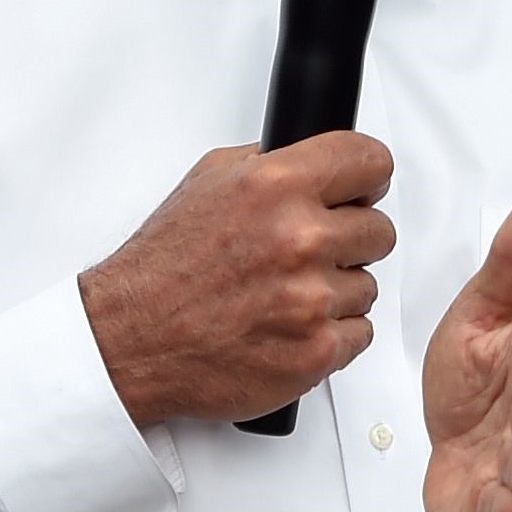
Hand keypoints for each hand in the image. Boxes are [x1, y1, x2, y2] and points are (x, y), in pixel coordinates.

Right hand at [79, 134, 396, 427]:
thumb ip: (270, 163)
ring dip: (336, 291)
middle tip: (310, 253)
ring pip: (368, 285)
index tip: (361, 190)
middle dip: (349, 240)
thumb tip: (317, 160)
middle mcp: (298, 238)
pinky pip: (360, 332)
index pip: (371, 161)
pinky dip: (331, 333)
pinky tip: (291, 326)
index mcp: (275, 186)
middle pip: (380, 229)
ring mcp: (311, 298)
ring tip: (286, 294)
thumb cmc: (164, 267)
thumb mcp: (208, 181)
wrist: (131, 338)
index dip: (366, 178)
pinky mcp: (317, 350)